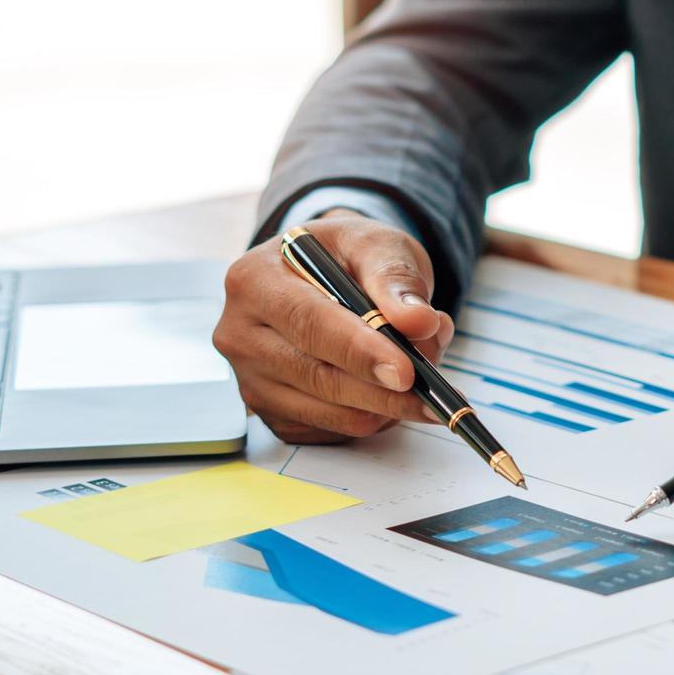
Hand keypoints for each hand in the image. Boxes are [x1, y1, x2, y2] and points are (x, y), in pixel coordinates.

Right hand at [213, 211, 453, 443]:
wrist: (326, 273)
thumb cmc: (348, 257)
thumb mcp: (377, 244)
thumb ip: (396, 279)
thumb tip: (419, 321)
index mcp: (254, 279)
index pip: (309, 323)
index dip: (360, 352)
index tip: (406, 372)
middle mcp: (240, 332)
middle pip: (315, 375)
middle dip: (381, 391)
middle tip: (432, 395)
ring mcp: (250, 377)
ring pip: (324, 411)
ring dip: (383, 405)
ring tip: (424, 376)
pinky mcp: (269, 410)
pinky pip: (327, 430)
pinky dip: (370, 418)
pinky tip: (391, 392)